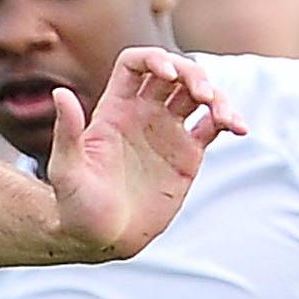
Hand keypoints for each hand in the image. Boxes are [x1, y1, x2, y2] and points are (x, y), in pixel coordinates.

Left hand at [48, 47, 242, 259]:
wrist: (99, 240)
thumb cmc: (75, 207)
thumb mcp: (66, 170)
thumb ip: (67, 132)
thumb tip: (59, 93)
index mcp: (114, 109)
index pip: (135, 64)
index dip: (153, 58)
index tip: (167, 74)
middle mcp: (142, 113)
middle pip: (174, 72)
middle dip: (192, 73)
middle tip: (203, 94)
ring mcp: (166, 131)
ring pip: (197, 95)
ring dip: (215, 94)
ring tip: (222, 114)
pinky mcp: (186, 153)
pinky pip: (213, 126)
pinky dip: (229, 120)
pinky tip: (239, 128)